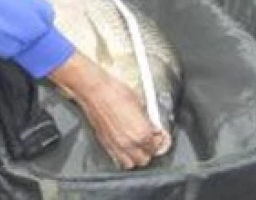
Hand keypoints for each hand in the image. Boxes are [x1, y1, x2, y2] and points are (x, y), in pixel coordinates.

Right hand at [48, 53, 169, 168]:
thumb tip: (151, 124)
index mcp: (142, 133)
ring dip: (135, 156)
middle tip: (150, 140)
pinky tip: (125, 144)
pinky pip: (117, 158)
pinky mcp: (105, 144)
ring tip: (137, 145)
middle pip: (144, 159)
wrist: (96, 92)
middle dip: (149, 150)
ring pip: (130, 163)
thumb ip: (147, 119)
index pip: (156, 146)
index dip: (159, 139)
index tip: (159, 134)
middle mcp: (129, 143)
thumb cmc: (115, 92)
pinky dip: (123, 155)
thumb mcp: (140, 102)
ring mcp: (116, 146)